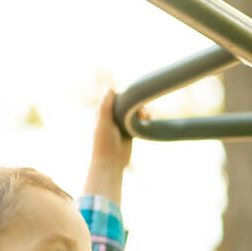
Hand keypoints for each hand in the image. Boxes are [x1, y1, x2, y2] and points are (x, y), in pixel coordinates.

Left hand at [84, 87, 147, 201]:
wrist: (110, 162)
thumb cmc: (104, 143)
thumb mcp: (104, 122)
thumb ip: (106, 106)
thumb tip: (109, 88)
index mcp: (103, 111)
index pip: (115, 96)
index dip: (125, 94)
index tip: (134, 95)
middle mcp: (112, 115)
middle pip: (127, 102)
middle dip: (136, 103)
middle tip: (142, 109)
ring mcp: (122, 123)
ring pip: (134, 111)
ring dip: (142, 110)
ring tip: (147, 116)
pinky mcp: (130, 130)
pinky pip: (139, 120)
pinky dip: (144, 118)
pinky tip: (149, 119)